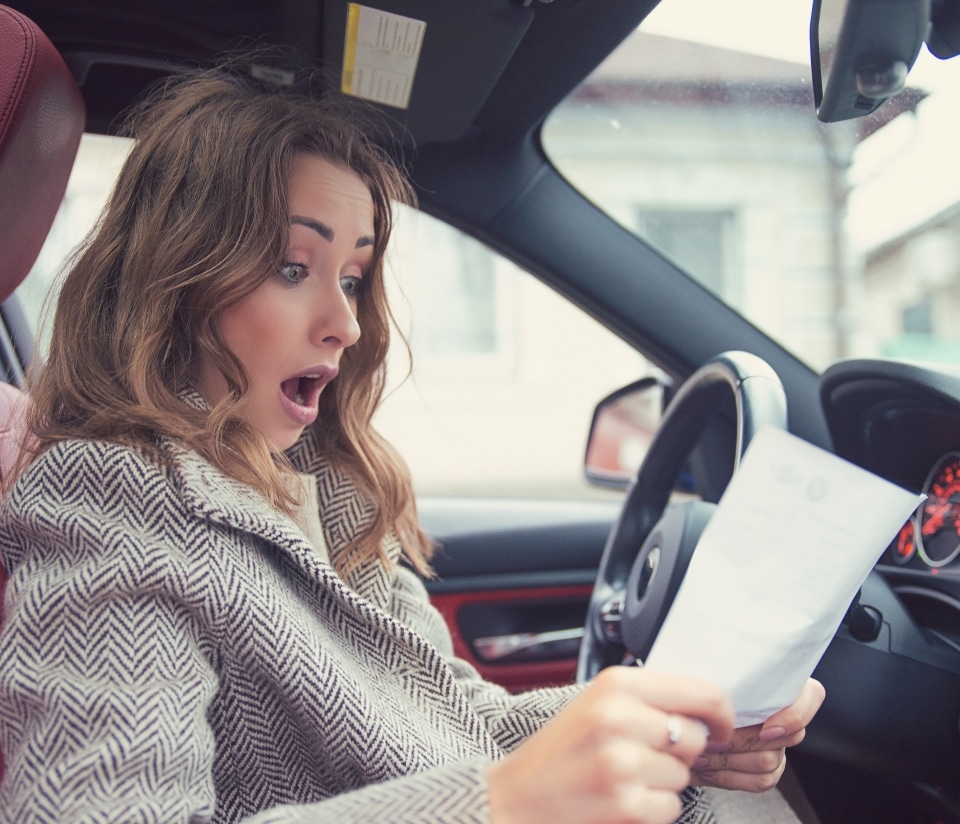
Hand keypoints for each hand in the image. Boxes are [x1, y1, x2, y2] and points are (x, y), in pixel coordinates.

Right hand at [487, 667, 733, 823]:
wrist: (514, 799)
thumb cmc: (557, 753)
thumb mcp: (594, 704)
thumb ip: (643, 698)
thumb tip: (704, 706)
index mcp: (615, 685)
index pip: (701, 691)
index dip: (720, 712)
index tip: (721, 726)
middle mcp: (620, 718)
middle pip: (694, 737)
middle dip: (679, 751)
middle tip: (643, 755)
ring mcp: (623, 764)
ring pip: (683, 775)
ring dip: (662, 782)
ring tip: (621, 777)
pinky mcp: (626, 805)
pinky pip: (670, 807)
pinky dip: (651, 809)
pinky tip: (618, 799)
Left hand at [691, 677, 825, 792]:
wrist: (680, 725)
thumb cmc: (697, 692)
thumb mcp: (708, 677)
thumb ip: (722, 681)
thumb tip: (714, 693)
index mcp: (776, 684)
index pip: (811, 695)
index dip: (794, 715)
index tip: (766, 729)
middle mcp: (784, 715)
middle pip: (785, 735)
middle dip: (740, 740)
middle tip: (709, 739)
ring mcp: (778, 746)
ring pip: (768, 760)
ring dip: (729, 758)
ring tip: (702, 751)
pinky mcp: (768, 771)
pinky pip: (760, 781)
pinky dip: (729, 776)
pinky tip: (706, 768)